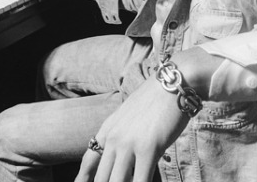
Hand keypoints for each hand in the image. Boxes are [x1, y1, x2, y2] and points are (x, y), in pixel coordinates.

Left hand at [74, 78, 189, 181]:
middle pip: (102, 179)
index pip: (88, 162)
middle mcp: (113, 139)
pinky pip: (140, 180)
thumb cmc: (156, 100)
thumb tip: (121, 152)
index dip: (83, 180)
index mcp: (108, 130)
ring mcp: (129, 144)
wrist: (173, 84)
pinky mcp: (148, 148)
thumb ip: (121, 134)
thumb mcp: (129, 115)